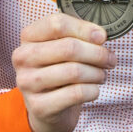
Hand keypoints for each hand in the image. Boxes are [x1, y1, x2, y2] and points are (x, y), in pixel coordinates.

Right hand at [11, 12, 115, 131]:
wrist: (47, 108)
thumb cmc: (60, 70)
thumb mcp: (64, 48)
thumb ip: (80, 36)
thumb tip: (99, 35)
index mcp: (28, 37)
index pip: (57, 23)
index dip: (85, 29)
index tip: (102, 37)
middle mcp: (22, 58)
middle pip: (69, 48)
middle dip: (98, 54)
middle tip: (110, 60)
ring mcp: (27, 82)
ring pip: (75, 71)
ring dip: (97, 73)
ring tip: (101, 75)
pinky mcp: (38, 105)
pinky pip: (76, 93)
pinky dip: (93, 91)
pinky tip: (93, 90)